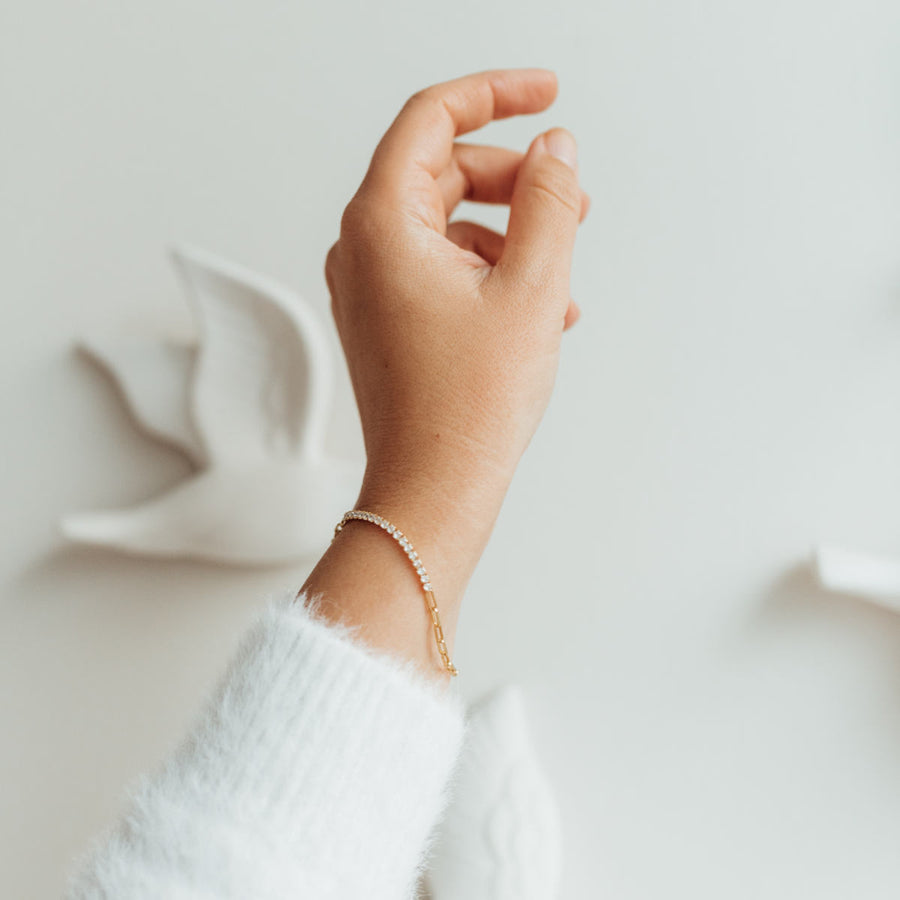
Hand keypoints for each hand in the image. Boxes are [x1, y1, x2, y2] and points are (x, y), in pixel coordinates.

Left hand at [302, 68, 587, 677]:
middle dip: (514, 180)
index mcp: (380, 224)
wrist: (434, 489)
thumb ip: (548, 201)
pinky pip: (442, 270)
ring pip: (448, 226)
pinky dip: (492, 274)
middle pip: (443, 174)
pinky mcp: (387, 320)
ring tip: (564, 278)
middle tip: (572, 197)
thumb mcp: (532, 287)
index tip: (547, 93)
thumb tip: (555, 151)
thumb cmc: (469, 406)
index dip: (495, 94)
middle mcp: (362, 249)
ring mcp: (371, 288)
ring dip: (512, 236)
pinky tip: (539, 310)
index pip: (432, 119)